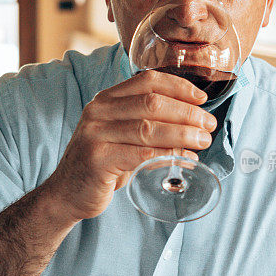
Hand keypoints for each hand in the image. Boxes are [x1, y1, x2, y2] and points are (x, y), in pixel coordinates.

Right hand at [46, 70, 215, 220]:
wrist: (66, 194)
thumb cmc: (101, 164)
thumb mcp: (119, 135)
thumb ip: (144, 123)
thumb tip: (192, 120)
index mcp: (105, 99)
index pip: (147, 81)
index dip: (178, 87)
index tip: (201, 99)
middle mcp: (98, 111)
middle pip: (152, 103)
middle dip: (187, 113)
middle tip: (209, 125)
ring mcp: (95, 134)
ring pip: (149, 128)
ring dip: (183, 134)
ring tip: (203, 141)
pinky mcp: (98, 159)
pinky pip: (142, 154)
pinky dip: (169, 155)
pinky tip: (186, 159)